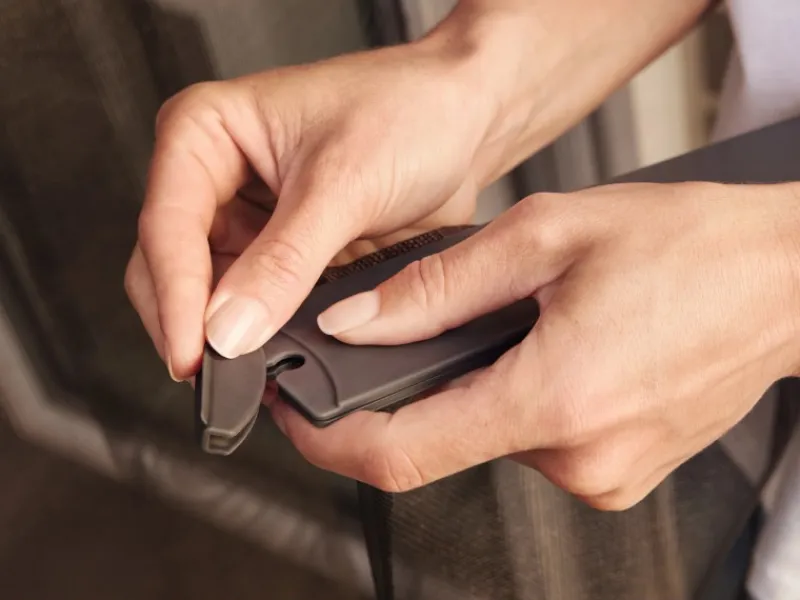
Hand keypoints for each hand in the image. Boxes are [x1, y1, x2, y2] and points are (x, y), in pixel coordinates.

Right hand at [124, 41, 496, 379]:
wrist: (465, 118)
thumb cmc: (408, 109)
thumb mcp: (344, 182)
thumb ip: (284, 260)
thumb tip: (230, 328)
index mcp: (207, 131)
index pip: (167, 225)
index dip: (175, 297)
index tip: (194, 354)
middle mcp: (218, 176)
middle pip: (173, 267)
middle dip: (193, 323)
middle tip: (220, 378)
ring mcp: (250, 220)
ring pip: (210, 295)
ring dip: (230, 336)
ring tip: (255, 373)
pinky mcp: (283, 254)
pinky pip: (258, 305)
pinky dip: (267, 335)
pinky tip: (283, 355)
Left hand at [269, 181, 799, 509]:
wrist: (785, 278)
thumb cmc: (693, 247)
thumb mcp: (548, 236)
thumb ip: (437, 289)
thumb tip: (358, 322)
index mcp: (554, 398)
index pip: (402, 453)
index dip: (331, 440)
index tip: (298, 416)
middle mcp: (580, 457)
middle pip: (446, 435)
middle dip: (426, 383)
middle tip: (450, 320)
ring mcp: (603, 474)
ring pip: (492, 434)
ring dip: (483, 382)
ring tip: (529, 323)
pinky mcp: (617, 472)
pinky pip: (535, 439)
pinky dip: (521, 394)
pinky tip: (557, 348)